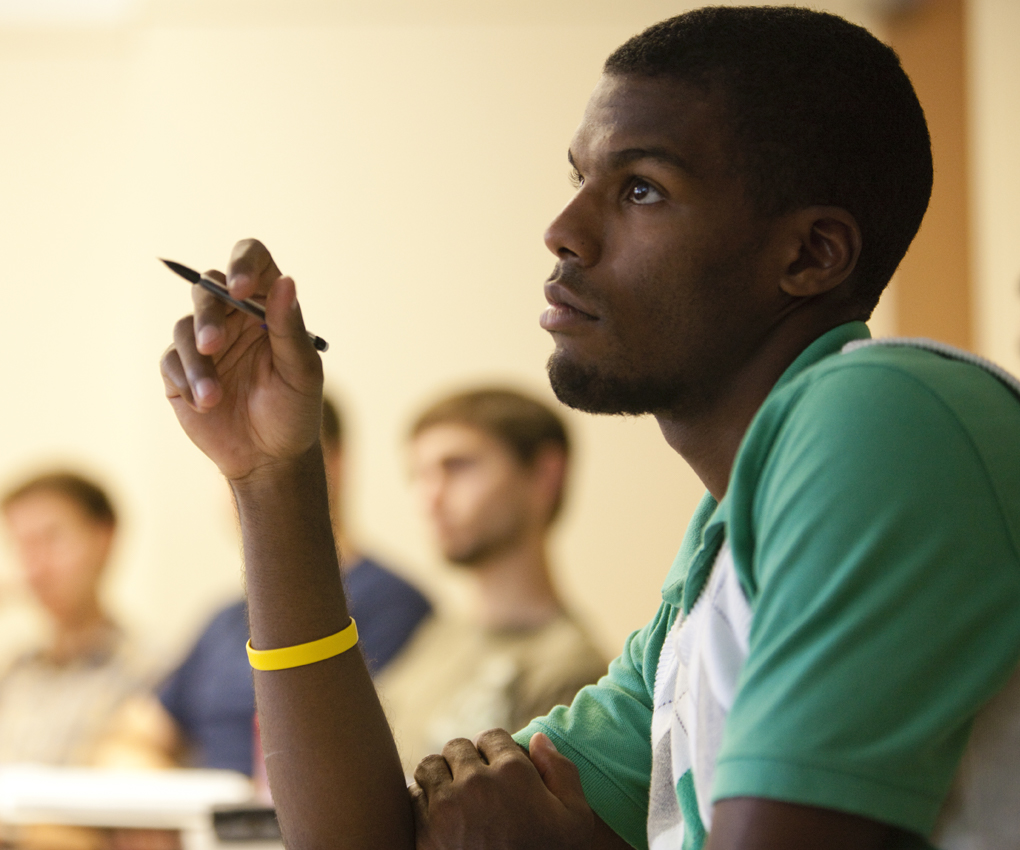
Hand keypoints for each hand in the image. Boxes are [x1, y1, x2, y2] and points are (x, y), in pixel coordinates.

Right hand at [160, 239, 322, 480]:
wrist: (270, 458)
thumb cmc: (294, 410)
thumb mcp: (301, 371)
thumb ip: (290, 327)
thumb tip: (285, 281)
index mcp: (267, 306)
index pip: (253, 260)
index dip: (243, 264)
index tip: (238, 288)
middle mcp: (233, 316)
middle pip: (206, 290)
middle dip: (208, 318)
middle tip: (214, 345)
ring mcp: (204, 342)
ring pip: (185, 328)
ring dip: (197, 363)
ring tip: (215, 398)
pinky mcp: (180, 370)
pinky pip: (172, 362)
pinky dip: (187, 382)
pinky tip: (207, 406)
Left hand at [411, 730, 593, 849]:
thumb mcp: (575, 820)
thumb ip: (562, 772)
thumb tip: (538, 739)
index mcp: (513, 772)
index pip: (491, 737)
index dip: (497, 753)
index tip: (499, 772)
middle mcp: (476, 783)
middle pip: (457, 748)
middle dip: (466, 763)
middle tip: (476, 787)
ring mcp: (445, 808)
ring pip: (430, 767)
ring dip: (440, 778)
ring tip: (454, 799)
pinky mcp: (423, 833)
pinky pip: (412, 798)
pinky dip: (422, 805)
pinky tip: (438, 820)